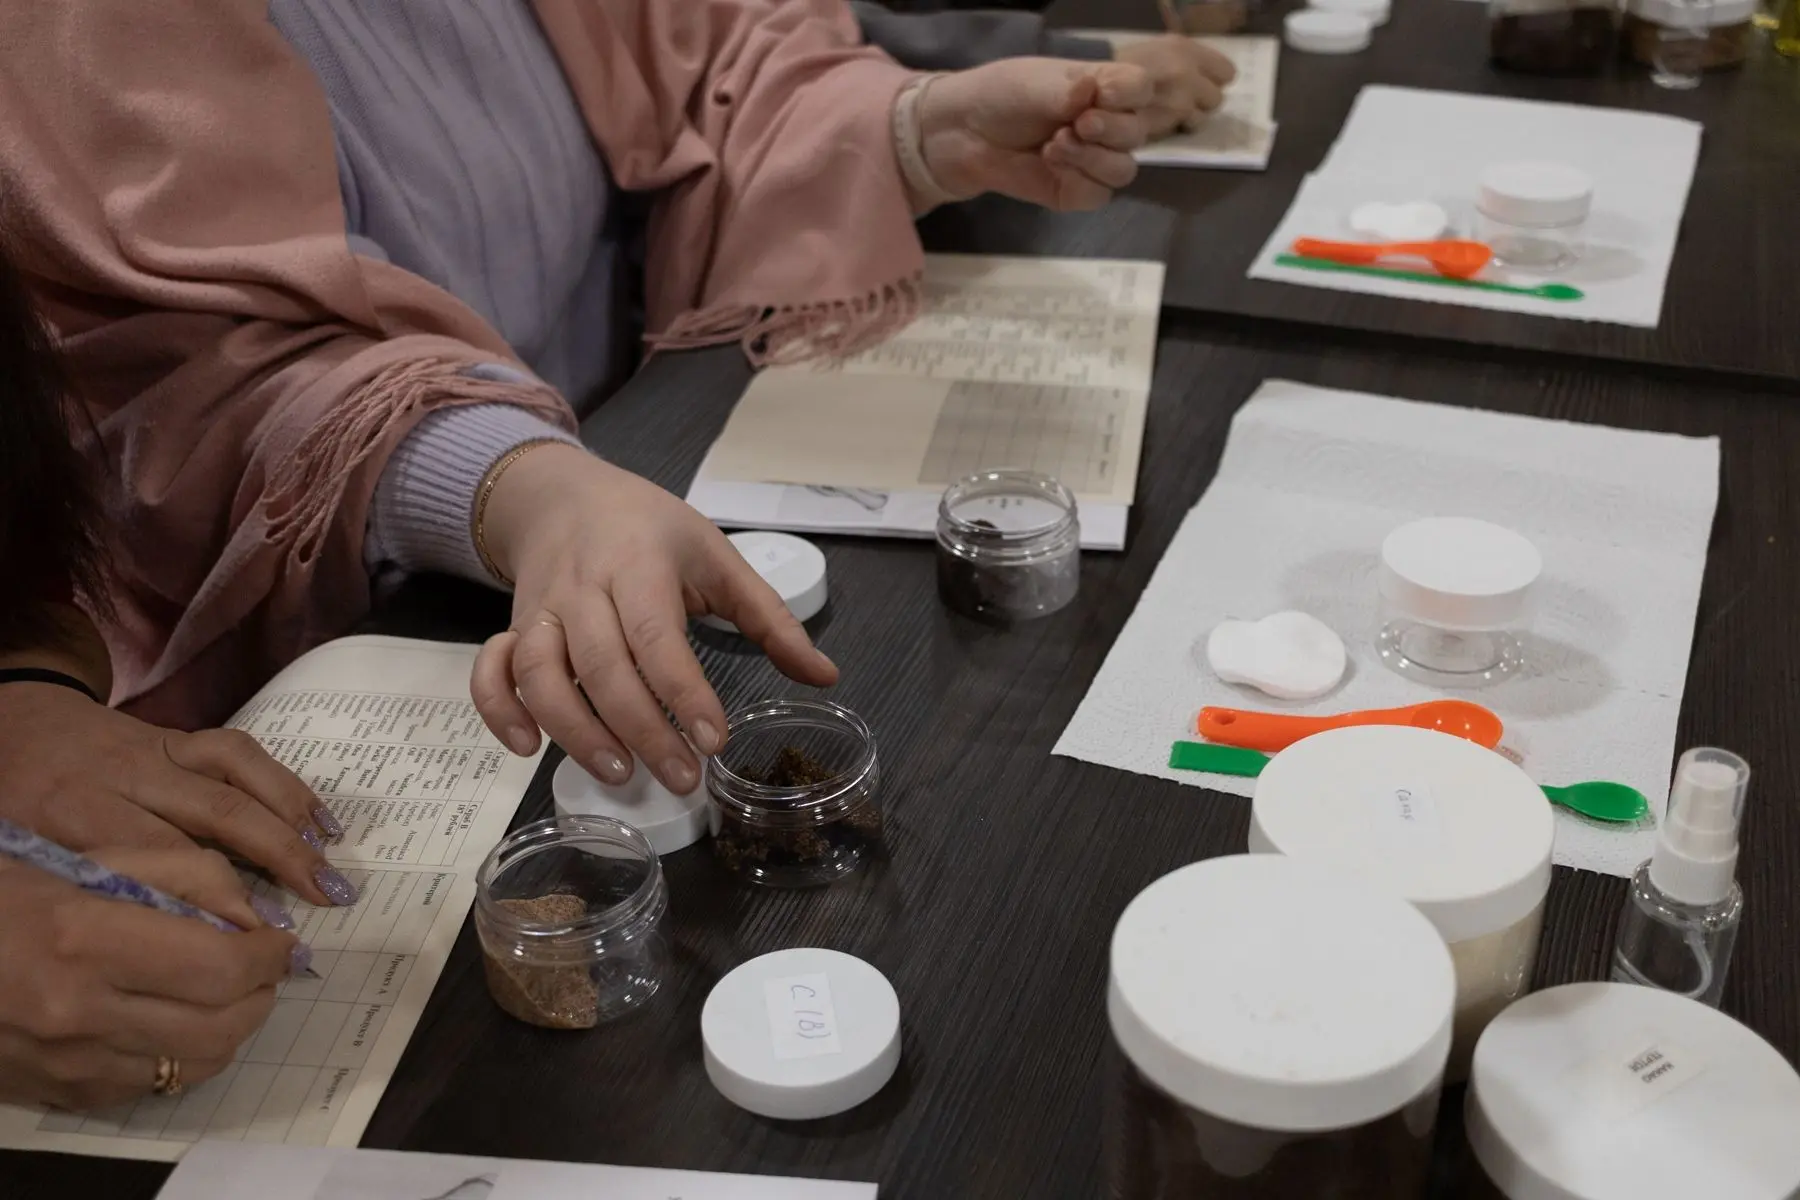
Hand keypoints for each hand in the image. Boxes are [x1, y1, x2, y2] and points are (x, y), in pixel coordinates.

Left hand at [0, 684, 350, 906]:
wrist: (9, 725)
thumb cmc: (11, 807)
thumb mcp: (25, 858)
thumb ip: (86, 891)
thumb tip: (167, 942)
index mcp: (75, 813)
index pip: (160, 857)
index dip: (214, 897)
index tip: (252, 939)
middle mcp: (124, 776)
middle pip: (213, 816)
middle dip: (274, 860)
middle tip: (315, 904)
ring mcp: (157, 751)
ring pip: (235, 780)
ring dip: (291, 822)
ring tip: (327, 864)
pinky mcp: (178, 736)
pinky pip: (241, 753)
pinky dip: (285, 785)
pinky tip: (317, 819)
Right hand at [0, 847, 300, 1110]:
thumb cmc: (1, 894)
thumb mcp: (80, 858)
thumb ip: (176, 874)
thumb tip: (252, 911)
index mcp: (84, 937)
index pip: (222, 964)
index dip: (269, 955)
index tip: (280, 939)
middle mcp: (78, 1010)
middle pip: (222, 1024)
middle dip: (263, 994)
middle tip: (268, 967)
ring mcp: (67, 1061)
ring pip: (195, 1064)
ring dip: (233, 1028)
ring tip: (232, 992)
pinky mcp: (61, 1092)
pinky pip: (150, 1086)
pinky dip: (182, 1055)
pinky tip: (176, 1019)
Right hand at [471, 445, 837, 794]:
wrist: (564, 494)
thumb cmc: (650, 530)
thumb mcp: (717, 556)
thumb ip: (771, 619)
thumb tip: (826, 676)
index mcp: (639, 565)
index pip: (657, 636)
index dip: (684, 692)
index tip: (715, 740)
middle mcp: (583, 589)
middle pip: (602, 666)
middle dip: (641, 729)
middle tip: (681, 778)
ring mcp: (540, 611)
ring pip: (540, 674)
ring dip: (573, 731)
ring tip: (617, 775)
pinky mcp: (512, 628)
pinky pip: (490, 672)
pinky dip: (499, 710)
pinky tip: (528, 749)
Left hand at [916, 58, 1156, 211]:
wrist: (963, 133)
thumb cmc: (1001, 97)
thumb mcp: (1034, 84)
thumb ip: (1068, 91)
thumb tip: (1093, 90)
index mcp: (1102, 88)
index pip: (1140, 89)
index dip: (1130, 94)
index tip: (1103, 95)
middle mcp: (1105, 125)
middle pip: (1137, 134)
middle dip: (1109, 130)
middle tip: (1078, 124)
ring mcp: (1092, 161)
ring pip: (1123, 170)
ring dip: (1093, 158)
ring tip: (1054, 146)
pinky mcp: (1075, 192)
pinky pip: (1098, 196)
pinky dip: (1079, 181)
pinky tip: (1050, 164)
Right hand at [1113, 35, 1238, 138]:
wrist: (1092, 86)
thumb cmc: (1126, 64)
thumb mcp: (1160, 49)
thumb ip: (1187, 61)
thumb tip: (1209, 77)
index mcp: (1185, 50)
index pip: (1226, 73)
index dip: (1214, 79)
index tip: (1203, 83)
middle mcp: (1186, 75)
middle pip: (1216, 98)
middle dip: (1201, 101)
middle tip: (1183, 100)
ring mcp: (1177, 103)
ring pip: (1200, 119)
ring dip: (1188, 118)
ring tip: (1167, 113)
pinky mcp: (1165, 127)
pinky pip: (1182, 130)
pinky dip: (1173, 129)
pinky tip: (1158, 122)